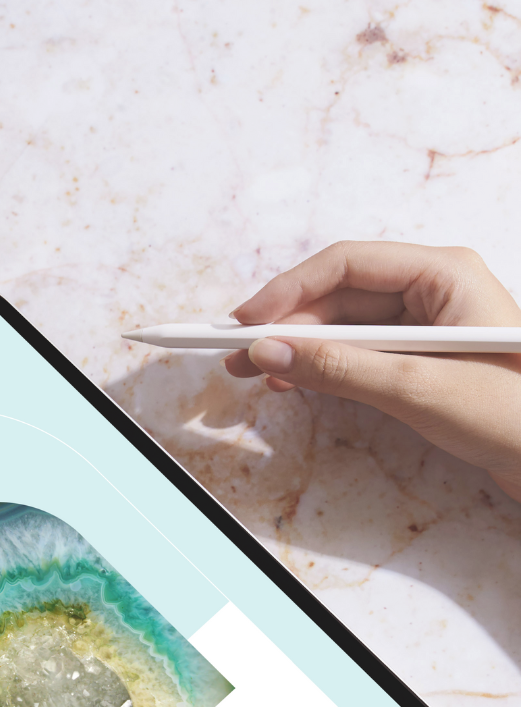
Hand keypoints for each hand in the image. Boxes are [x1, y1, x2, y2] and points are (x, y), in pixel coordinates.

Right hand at [224, 241, 520, 501]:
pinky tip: (292, 380)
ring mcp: (424, 324)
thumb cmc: (511, 415)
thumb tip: (272, 351)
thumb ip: (340, 368)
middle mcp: (432, 290)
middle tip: (238, 354)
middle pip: (338, 295)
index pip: (346, 265)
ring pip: (342, 325)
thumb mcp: (417, 389)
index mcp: (443, 273)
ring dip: (298, 346)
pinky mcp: (418, 358)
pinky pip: (357, 351)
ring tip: (255, 372)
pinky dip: (322, 365)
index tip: (246, 320)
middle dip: (285, 323)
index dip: (289, 290)